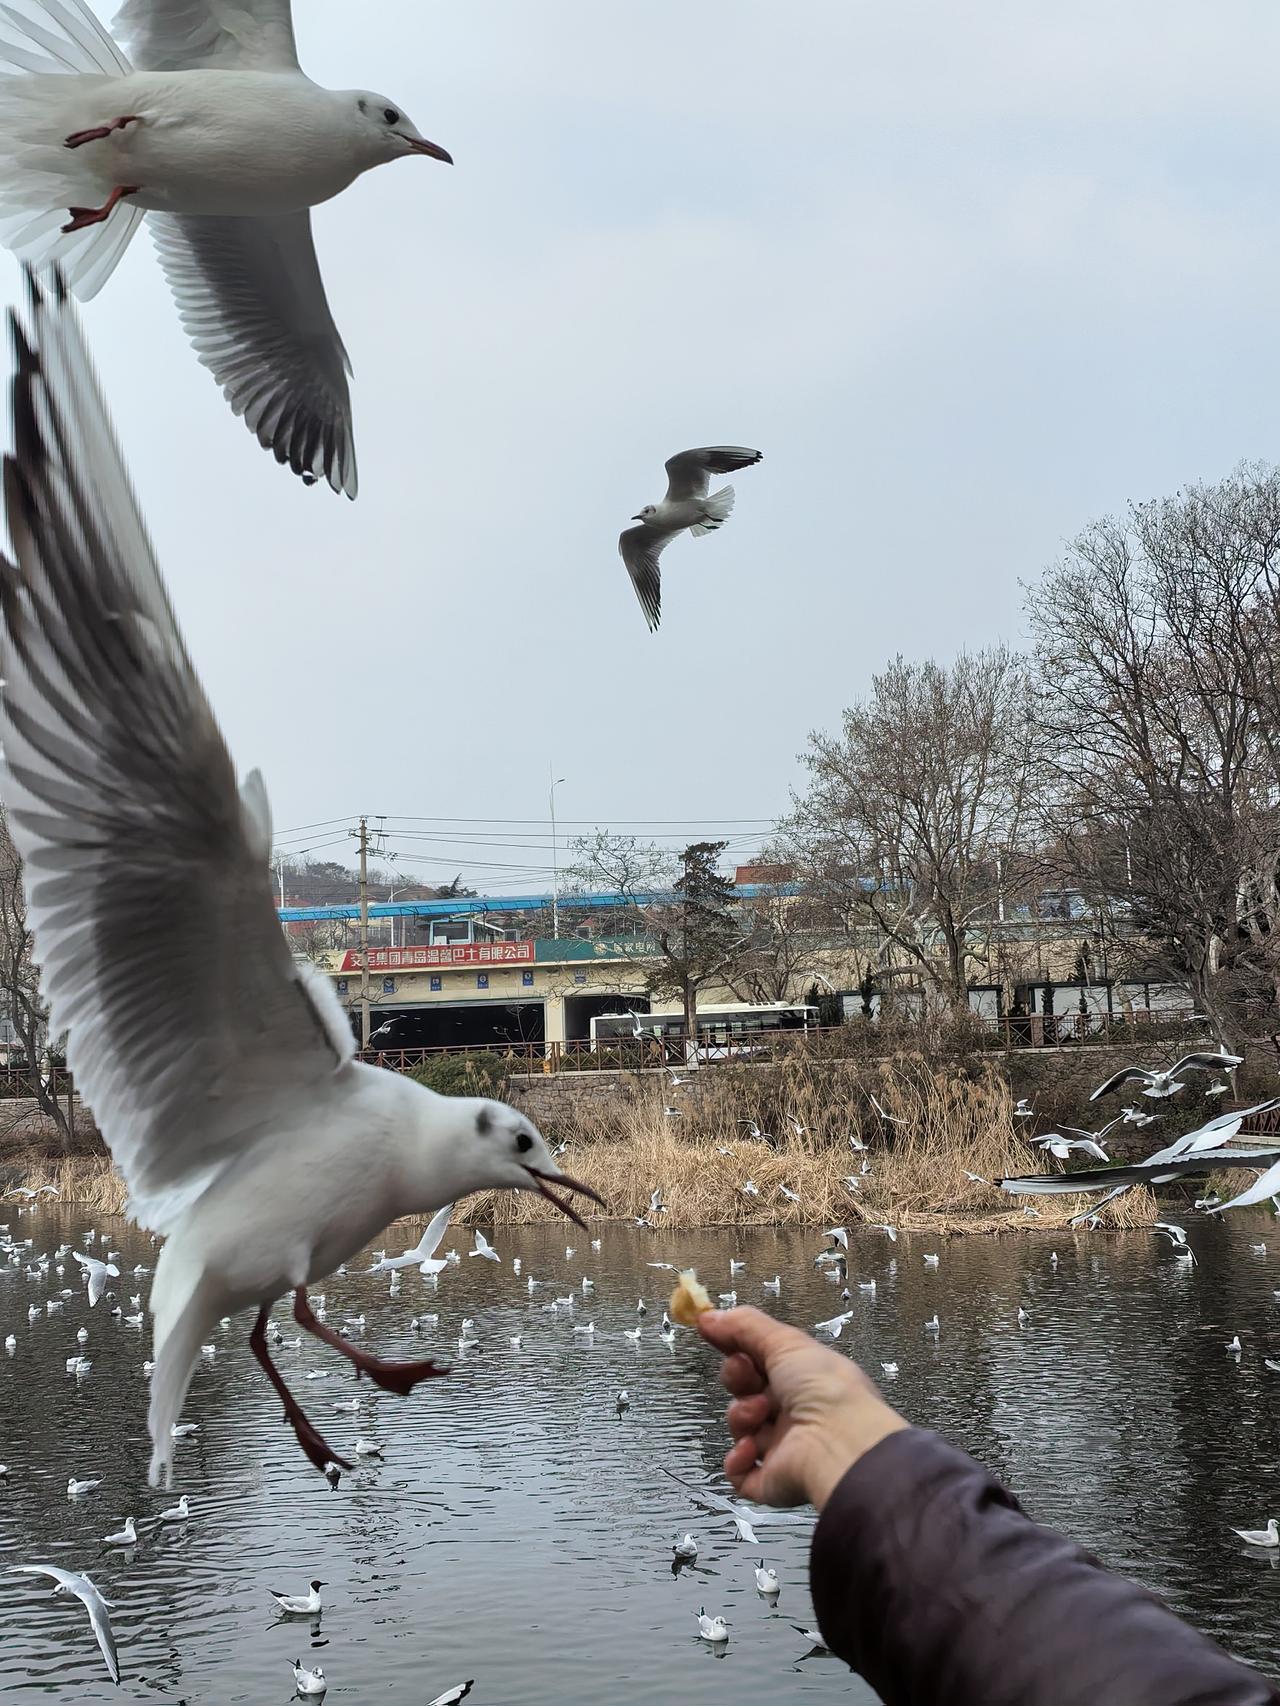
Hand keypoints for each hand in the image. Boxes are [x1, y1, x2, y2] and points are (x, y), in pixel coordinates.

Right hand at [697, 1306, 907, 1510]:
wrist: (839, 1444)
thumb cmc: (823, 1388)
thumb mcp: (786, 1342)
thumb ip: (744, 1326)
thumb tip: (707, 1315)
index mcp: (803, 1377)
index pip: (761, 1360)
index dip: (738, 1349)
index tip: (714, 1334)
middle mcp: (794, 1411)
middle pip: (746, 1391)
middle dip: (738, 1379)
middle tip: (747, 1377)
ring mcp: (782, 1448)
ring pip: (741, 1427)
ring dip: (742, 1416)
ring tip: (761, 1414)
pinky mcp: (770, 1481)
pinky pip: (740, 1472)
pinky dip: (738, 1460)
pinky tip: (750, 1448)